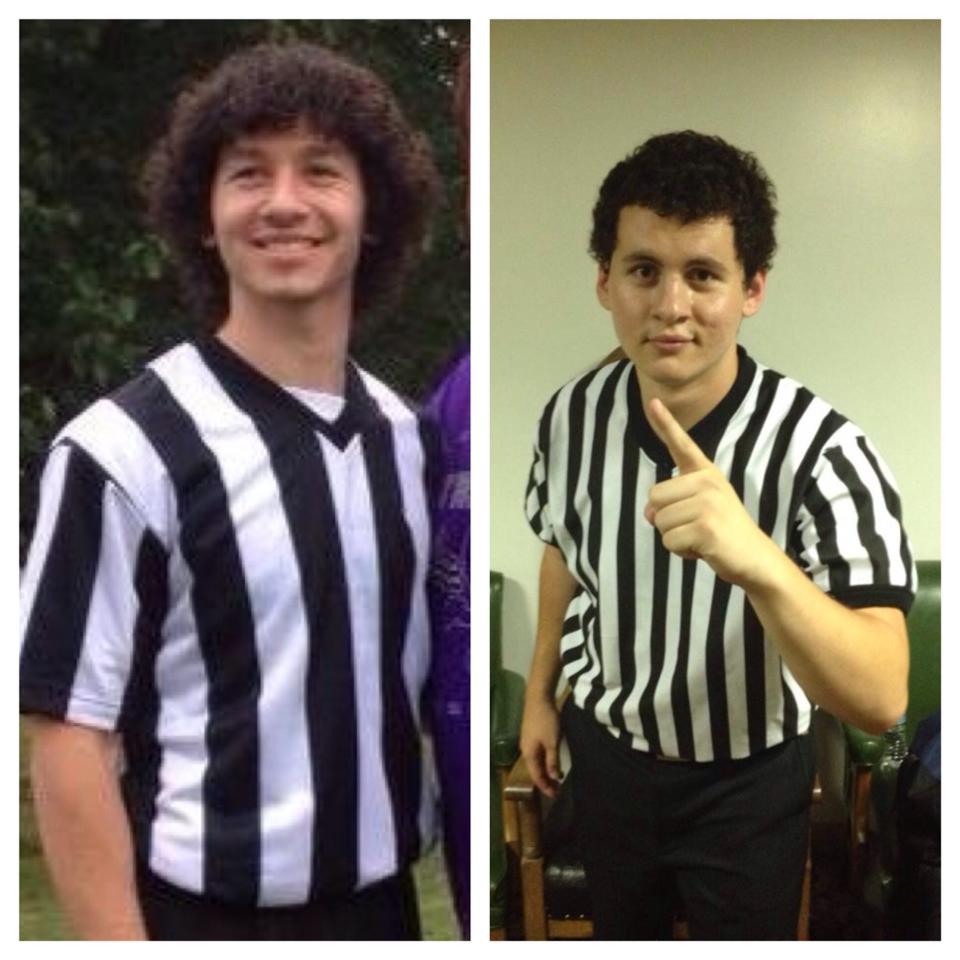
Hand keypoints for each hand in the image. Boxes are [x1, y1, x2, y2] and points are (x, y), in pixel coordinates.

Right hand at [519, 695, 562, 797]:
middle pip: (535, 770)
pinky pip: (538, 754)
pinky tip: (553, 761)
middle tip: (558, 790)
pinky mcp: (532, 735)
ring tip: (557, 778)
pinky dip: (546, 761)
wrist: (538, 698)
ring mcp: (528, 742)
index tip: (555, 795)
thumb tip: (553, 777)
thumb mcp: (552, 742)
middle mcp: (526, 750)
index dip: (545, 787)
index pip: (536, 776)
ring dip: (546, 771)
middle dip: (546, 781)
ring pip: (537, 762)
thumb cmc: (546, 721)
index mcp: (529, 754)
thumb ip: (552, 761)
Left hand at [643, 397, 773, 587]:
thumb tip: (649, 513)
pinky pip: (669, 541)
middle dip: (666, 519)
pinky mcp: (705, 527)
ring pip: (659, 521)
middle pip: (654, 497)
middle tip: (695, 526)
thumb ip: (670, 503)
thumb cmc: (722, 532)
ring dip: (674, 537)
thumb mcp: (698, 509)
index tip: (653, 401)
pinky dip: (680, 552)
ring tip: (700, 537)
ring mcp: (707, 503)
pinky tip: (703, 548)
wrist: (755, 558)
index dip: (665, 423)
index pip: (681, 445)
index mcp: (705, 473)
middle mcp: (707, 482)